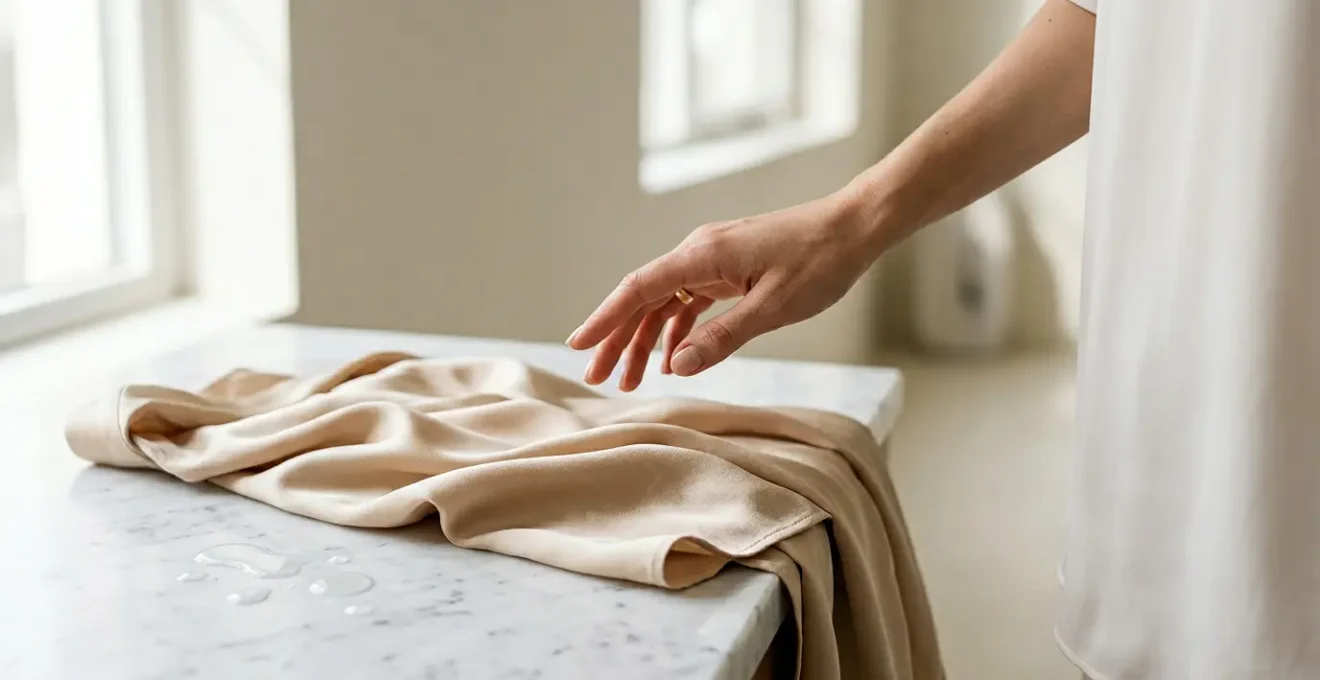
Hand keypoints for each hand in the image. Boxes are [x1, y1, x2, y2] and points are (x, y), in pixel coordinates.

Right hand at [565, 192, 885, 390]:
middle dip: (618, 338)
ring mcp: (713, 260)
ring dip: (646, 339)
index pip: (638, 289)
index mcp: (703, 255)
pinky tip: (672, 358)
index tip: (579, 345)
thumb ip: (722, 338)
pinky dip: (677, 329)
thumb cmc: (820, 262)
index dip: (605, 319)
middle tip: (598, 378)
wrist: (853, 228)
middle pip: (644, 298)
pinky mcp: (729, 268)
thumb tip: (675, 366)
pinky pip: (689, 300)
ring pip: (665, 302)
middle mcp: (699, 252)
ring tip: (631, 379)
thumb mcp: (773, 308)